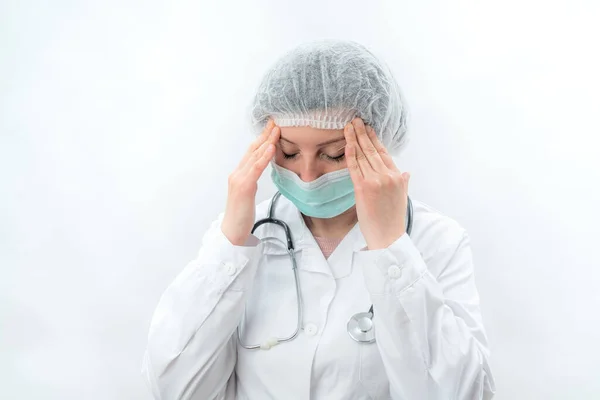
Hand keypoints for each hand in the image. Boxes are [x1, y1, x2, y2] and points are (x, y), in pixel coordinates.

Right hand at [221, 120, 279, 244]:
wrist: (232, 231)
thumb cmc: (241, 215)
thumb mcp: (248, 194)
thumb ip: (252, 180)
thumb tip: (261, 170)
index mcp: (239, 174)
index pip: (252, 152)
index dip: (262, 139)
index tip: (272, 128)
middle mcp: (237, 173)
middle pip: (253, 150)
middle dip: (265, 135)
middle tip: (276, 122)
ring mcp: (239, 179)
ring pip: (254, 156)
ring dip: (266, 141)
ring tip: (276, 130)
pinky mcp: (243, 187)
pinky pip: (255, 169)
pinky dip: (263, 157)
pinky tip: (271, 148)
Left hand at [344, 118, 410, 249]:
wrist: (389, 236)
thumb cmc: (393, 219)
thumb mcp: (402, 197)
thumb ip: (402, 182)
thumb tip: (405, 172)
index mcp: (397, 176)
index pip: (383, 152)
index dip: (374, 138)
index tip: (367, 128)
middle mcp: (387, 175)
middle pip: (371, 150)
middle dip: (362, 133)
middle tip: (355, 120)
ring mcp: (375, 181)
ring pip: (362, 156)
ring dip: (354, 139)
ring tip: (348, 127)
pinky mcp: (363, 189)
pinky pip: (354, 168)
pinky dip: (350, 154)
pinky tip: (347, 144)